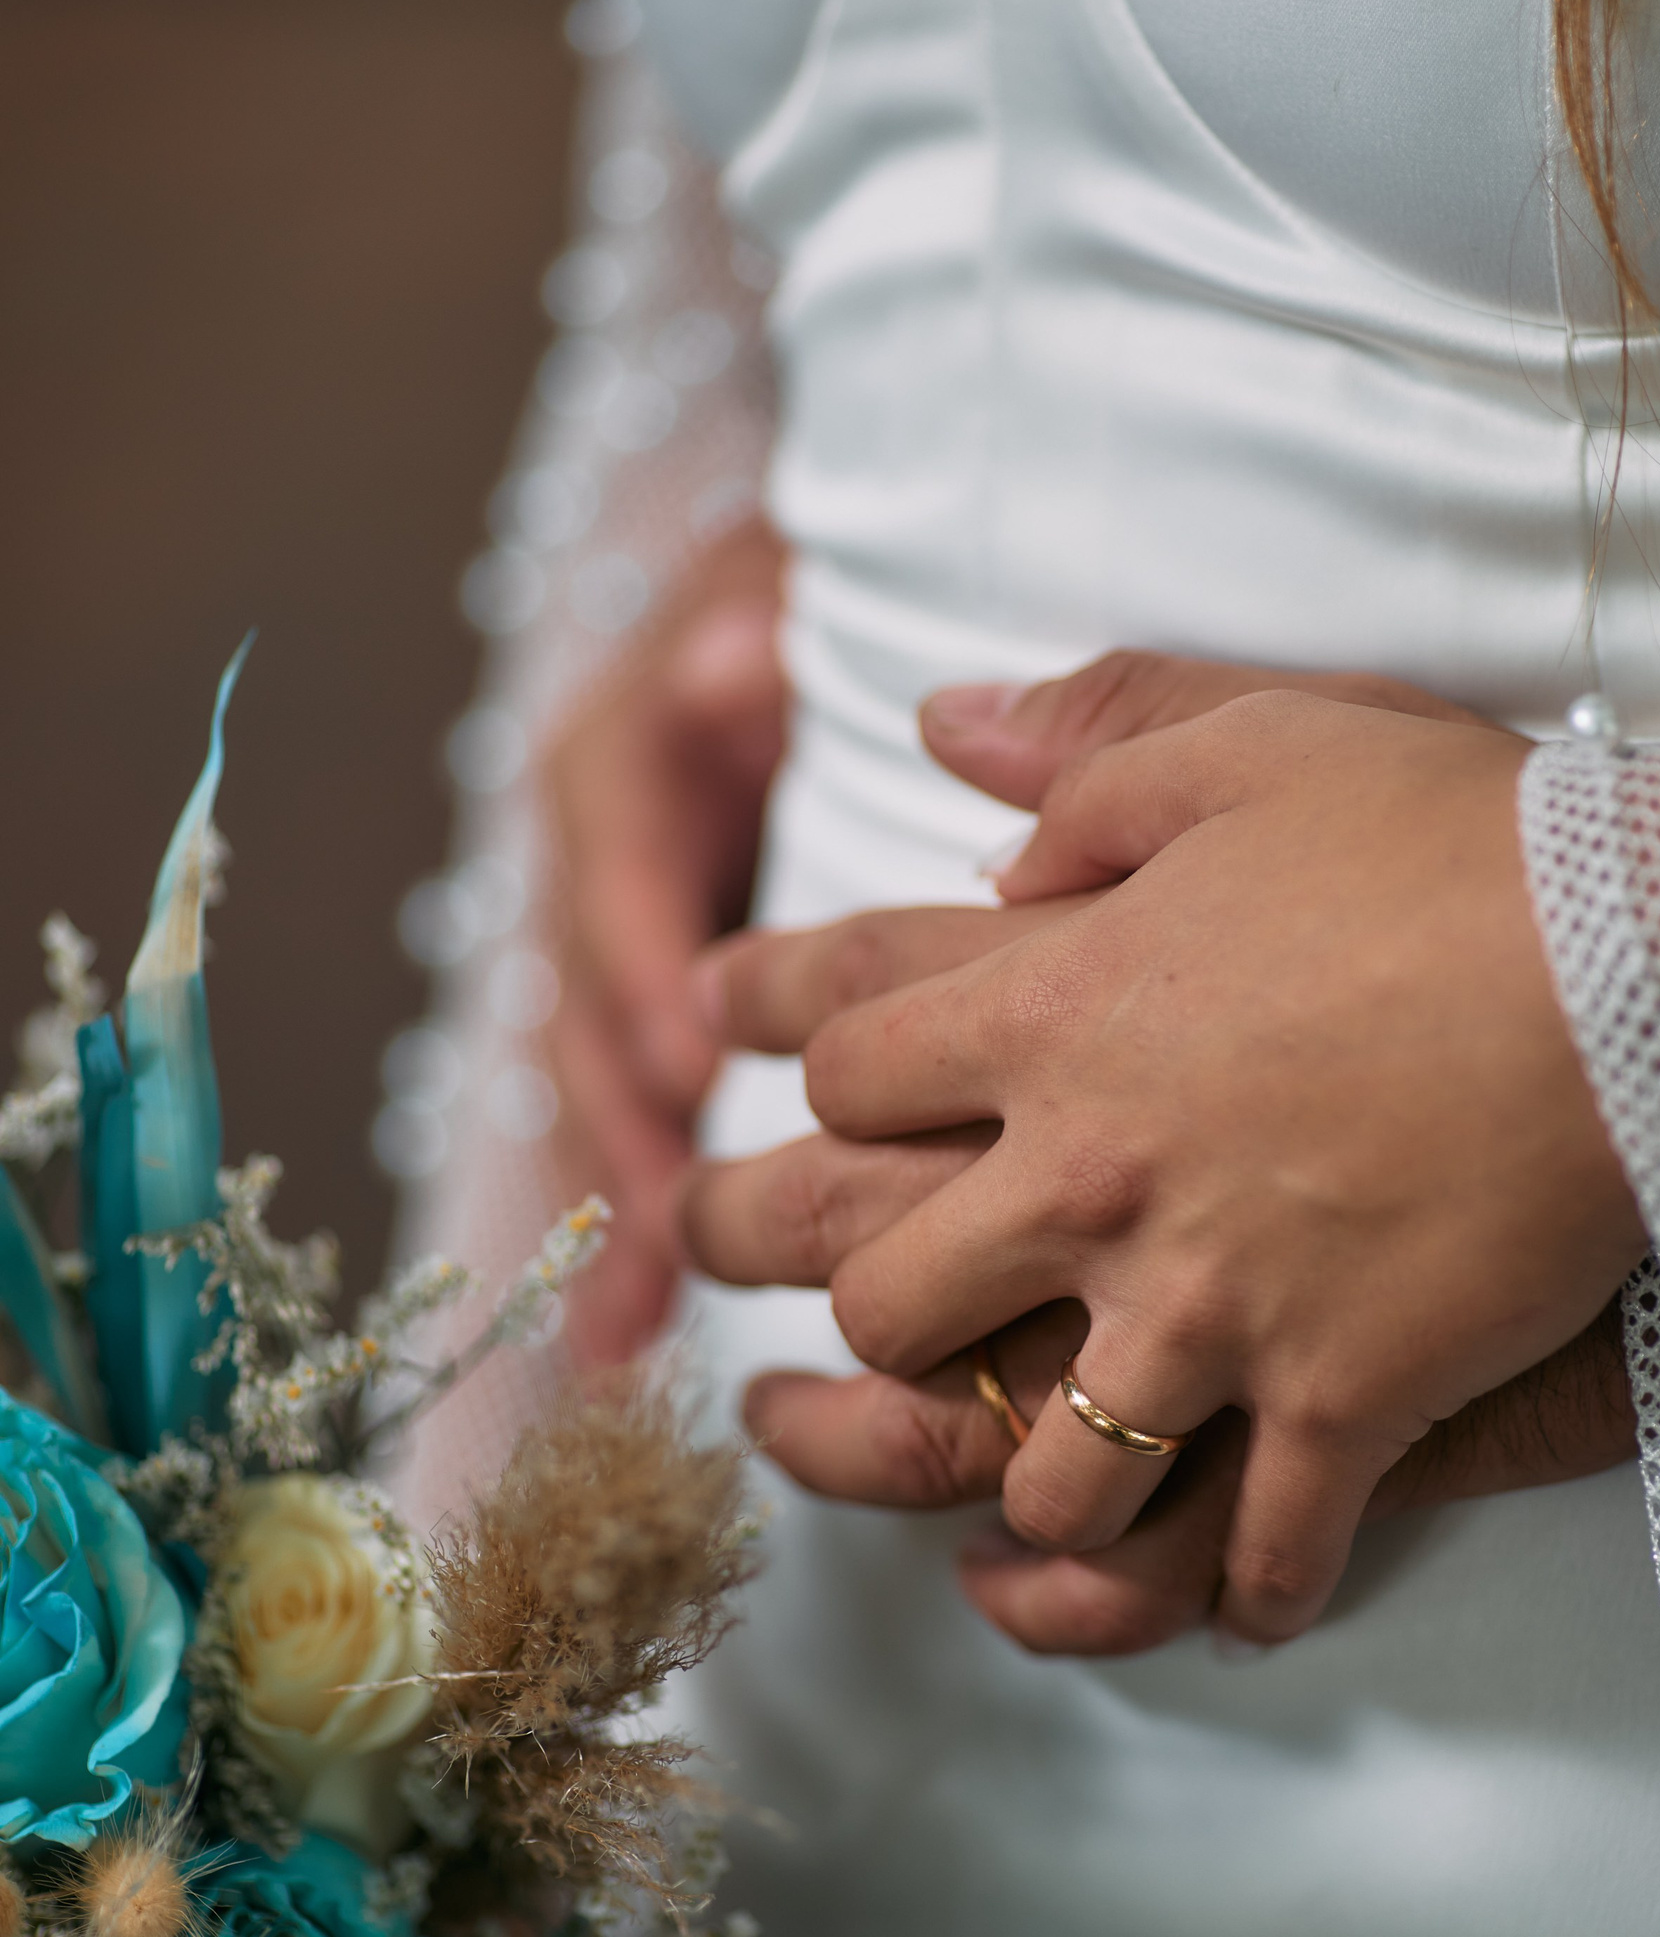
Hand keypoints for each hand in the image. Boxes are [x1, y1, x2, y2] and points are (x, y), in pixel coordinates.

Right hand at [541, 511, 785, 1363]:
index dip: (643, 974)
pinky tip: (621, 1339)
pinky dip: (622, 1229)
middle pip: (584, 1011)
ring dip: (615, 1200)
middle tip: (685, 1224)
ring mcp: (602, 959)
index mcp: (616, 772)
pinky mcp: (636, 1024)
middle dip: (627, 1124)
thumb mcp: (769, 597)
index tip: (691, 1065)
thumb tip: (730, 662)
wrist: (767, 633)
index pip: (619, 881)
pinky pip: (621, 1130)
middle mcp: (586, 874)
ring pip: (592, 1091)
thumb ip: (752, 630)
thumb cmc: (797, 615)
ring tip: (639, 1314)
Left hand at [689, 680, 1647, 1641]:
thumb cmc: (1453, 840)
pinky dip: (1246, 1595)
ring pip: (1041, 1475)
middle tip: (852, 1337)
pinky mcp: (1344, 1398)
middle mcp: (1096, 1177)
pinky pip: (1261, 1550)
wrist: (1645, 965)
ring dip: (1027, 1502)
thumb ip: (1088, 745)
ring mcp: (1212, 1308)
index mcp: (1054, 1011)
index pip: (850, 1071)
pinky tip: (1243, 1604)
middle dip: (855, 1323)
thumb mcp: (1253, 740)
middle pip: (883, 1299)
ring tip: (1033, 1504)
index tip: (821, 1098)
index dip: (819, 1083)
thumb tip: (952, 735)